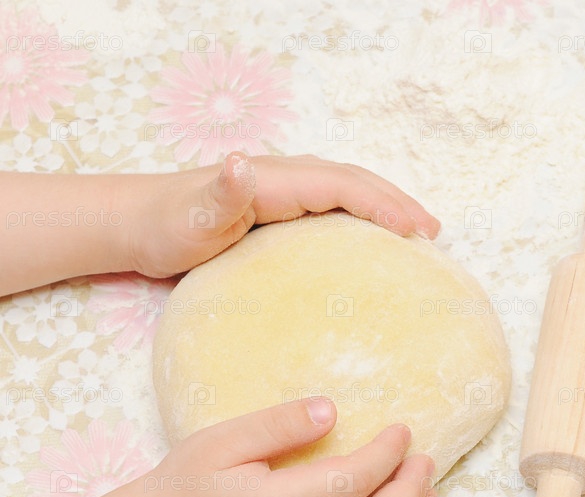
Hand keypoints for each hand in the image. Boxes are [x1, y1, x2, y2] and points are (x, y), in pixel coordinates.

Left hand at [128, 152, 441, 277]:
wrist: (142, 222)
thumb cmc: (168, 225)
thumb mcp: (192, 216)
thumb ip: (221, 192)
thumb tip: (242, 164)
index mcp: (278, 181)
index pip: (343, 186)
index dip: (382, 205)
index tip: (414, 233)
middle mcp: (289, 179)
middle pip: (356, 183)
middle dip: (398, 204)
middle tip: (434, 234)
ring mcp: (287, 192)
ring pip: (349, 192)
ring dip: (387, 207)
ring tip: (419, 232)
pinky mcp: (282, 209)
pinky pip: (335, 208)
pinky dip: (363, 217)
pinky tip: (373, 237)